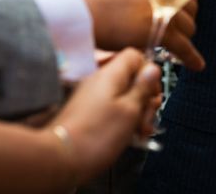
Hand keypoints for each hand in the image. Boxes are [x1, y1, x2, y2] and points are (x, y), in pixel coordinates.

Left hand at [46, 48, 160, 184]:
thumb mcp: (130, 110)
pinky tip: (129, 135)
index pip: (135, 56)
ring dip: (137, 112)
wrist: (61, 159)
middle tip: (148, 115)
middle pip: (132, 78)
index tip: (153, 91)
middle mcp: (99, 82)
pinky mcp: (88, 113)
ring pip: (124, 96)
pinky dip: (124, 120)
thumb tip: (152, 69)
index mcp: (111, 75)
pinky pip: (113, 109)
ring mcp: (92, 97)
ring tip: (140, 131)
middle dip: (145, 97)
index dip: (149, 71)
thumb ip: (143, 87)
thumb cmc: (95, 136)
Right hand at [71, 0, 204, 70]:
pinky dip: (192, 58)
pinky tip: (197, 65)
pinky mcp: (163, 31)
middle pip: (190, 8)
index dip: (184, 0)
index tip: (181, 8)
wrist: (79, 9)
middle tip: (173, 29)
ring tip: (177, 47)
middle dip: (184, 19)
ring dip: (183, 37)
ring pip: (189, 28)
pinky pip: (184, 47)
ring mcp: (167, 9)